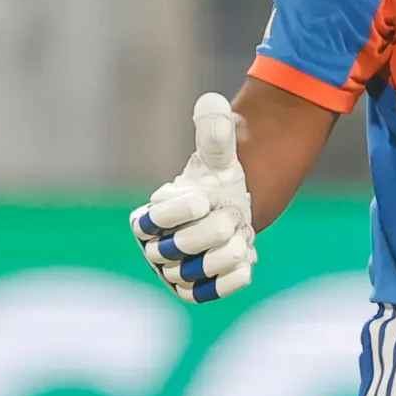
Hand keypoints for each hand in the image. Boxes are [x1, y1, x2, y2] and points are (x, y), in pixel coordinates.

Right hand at [132, 93, 257, 302]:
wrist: (237, 211)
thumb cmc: (219, 181)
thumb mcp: (219, 157)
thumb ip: (214, 135)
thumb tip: (213, 101)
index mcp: (149, 217)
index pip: (148, 223)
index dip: (175, 212)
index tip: (206, 197)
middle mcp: (155, 248)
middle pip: (172, 251)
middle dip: (204, 234)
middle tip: (230, 216)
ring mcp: (173, 272)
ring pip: (188, 274)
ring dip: (219, 257)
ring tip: (241, 237)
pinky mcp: (193, 290)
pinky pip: (202, 294)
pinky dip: (225, 282)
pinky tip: (248, 262)